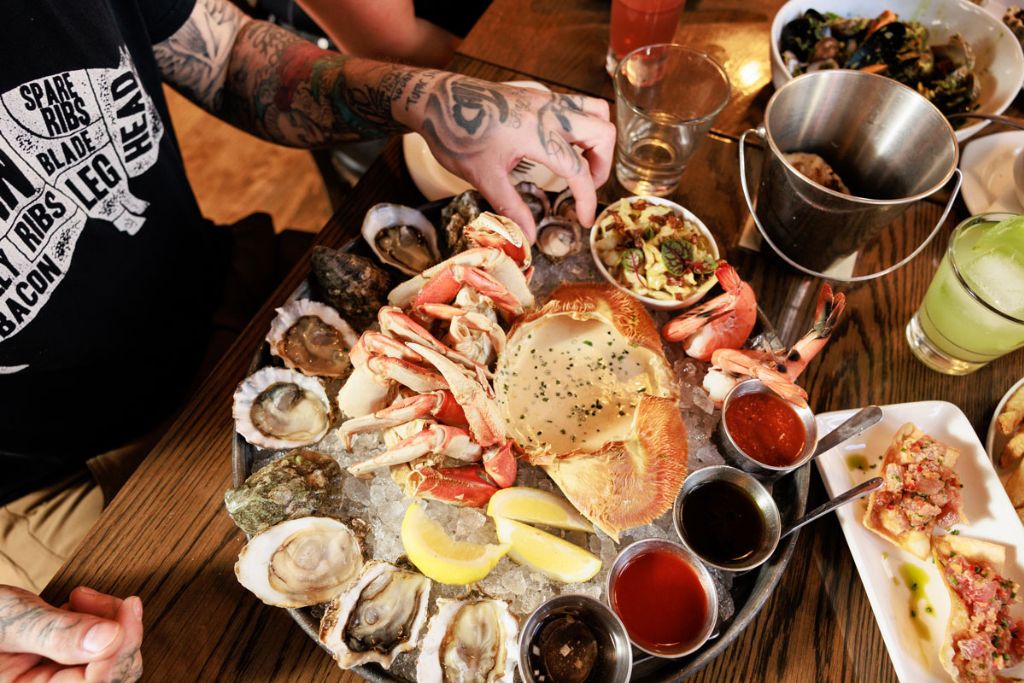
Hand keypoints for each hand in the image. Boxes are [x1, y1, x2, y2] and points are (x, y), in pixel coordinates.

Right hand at [0, 585, 142, 682]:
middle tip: (87, 597)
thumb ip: (55, 632)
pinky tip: (77, 604)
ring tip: (78, 597)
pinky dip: (102, 620)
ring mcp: (63, 680)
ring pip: (116, 660)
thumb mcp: (9, 621)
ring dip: (110, 621)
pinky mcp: (73, 665)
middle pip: (114, 676)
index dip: (118, 650)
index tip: (129, 607)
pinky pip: (108, 648)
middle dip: (116, 631)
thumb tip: (110, 637)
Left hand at [402, 74, 615, 241]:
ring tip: (580, 163)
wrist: (435, 98)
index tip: (583, 220)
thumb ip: (512, 207)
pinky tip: (562, 146)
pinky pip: (576, 105)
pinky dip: (581, 127)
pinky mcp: (538, 95)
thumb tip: (529, 238)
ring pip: (595, 111)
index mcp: (538, 134)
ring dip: (597, 140)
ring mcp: (545, 99)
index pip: (579, 169)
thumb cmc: (456, 135)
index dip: (587, 199)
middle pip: (602, 132)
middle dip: (603, 165)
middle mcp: (549, 112)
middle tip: (586, 186)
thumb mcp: (483, 177)